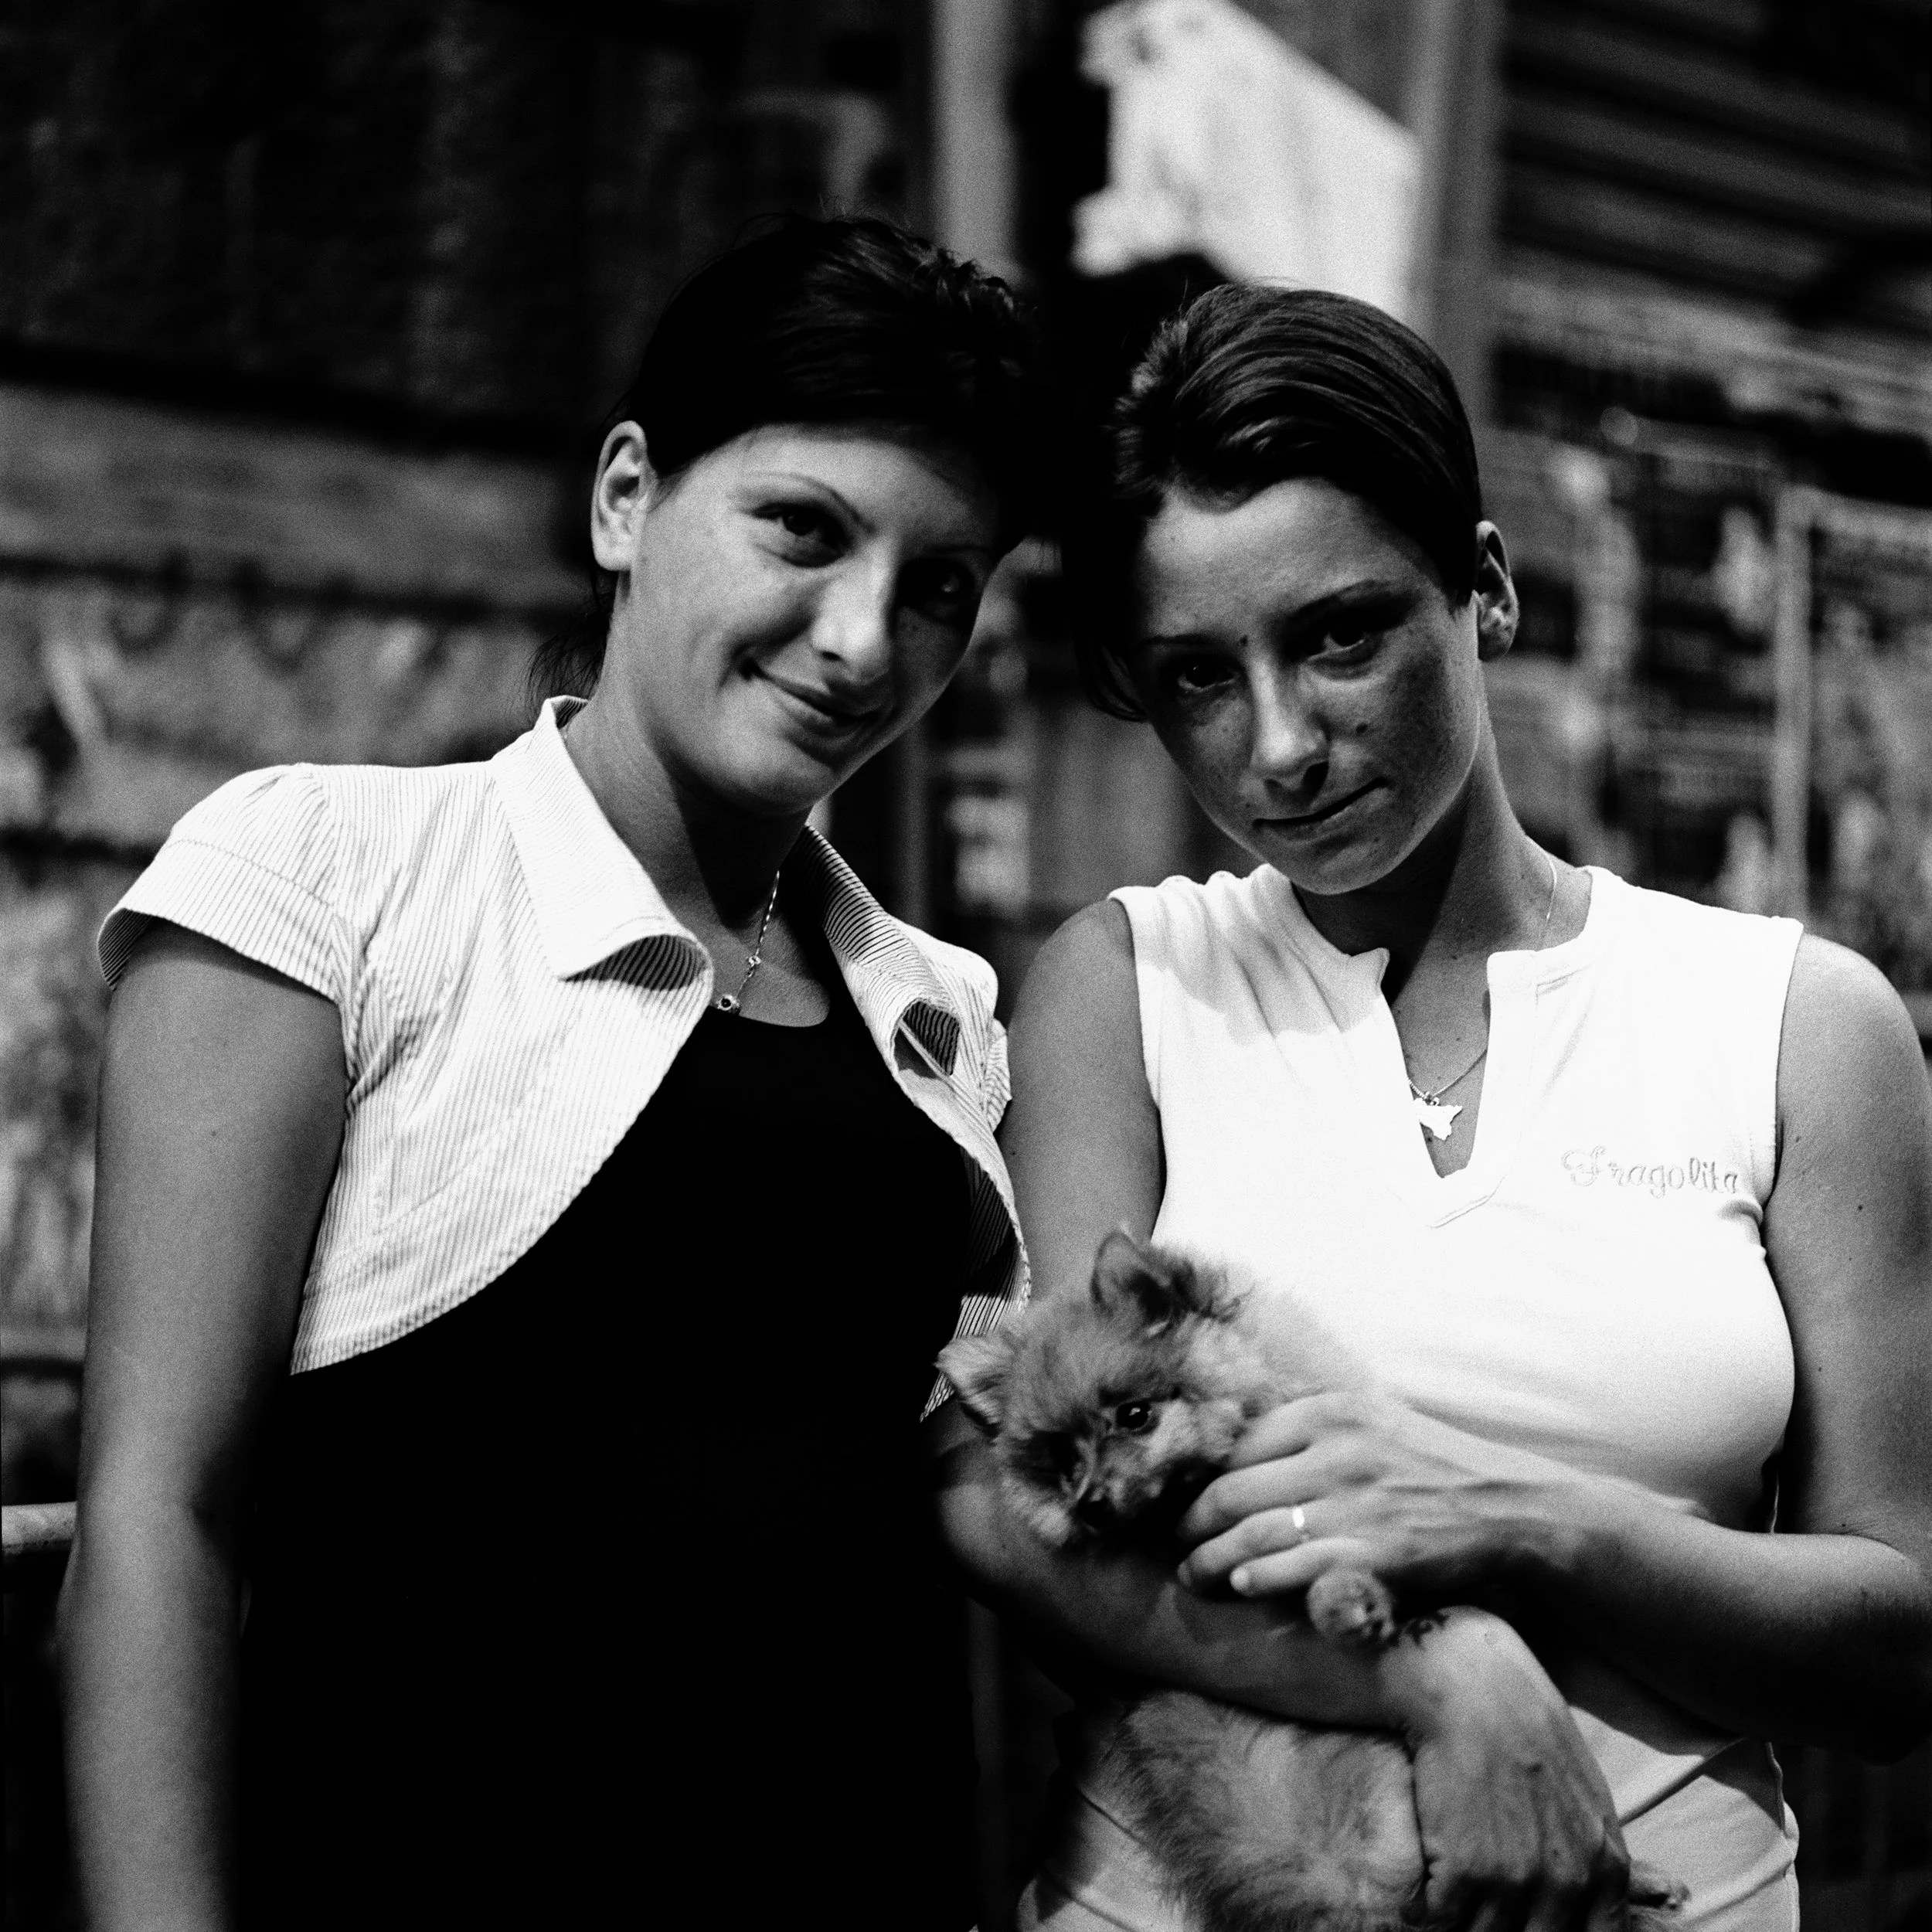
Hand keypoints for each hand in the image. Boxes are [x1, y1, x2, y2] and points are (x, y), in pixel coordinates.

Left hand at [1176, 1390, 1583, 1602]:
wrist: (1513, 1507)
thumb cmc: (1436, 1466)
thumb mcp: (1373, 1422)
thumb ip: (1312, 1431)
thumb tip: (1241, 1451)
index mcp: (1329, 1412)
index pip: (1236, 1445)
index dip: (1198, 1479)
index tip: (1179, 1502)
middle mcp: (1335, 1451)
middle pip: (1231, 1491)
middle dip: (1190, 1525)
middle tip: (1174, 1547)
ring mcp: (1354, 1503)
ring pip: (1252, 1534)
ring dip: (1210, 1561)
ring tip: (1192, 1577)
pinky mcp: (1374, 1553)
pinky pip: (1293, 1568)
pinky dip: (1257, 1580)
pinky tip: (1240, 1588)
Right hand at [1384, 1610, 1633, 1931]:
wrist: (1470, 1687)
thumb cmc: (1523, 1727)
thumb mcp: (1585, 1793)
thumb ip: (1590, 1854)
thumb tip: (1589, 1897)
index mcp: (1605, 1868)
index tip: (1529, 1919)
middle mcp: (1567, 1884)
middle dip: (1507, 1927)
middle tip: (1484, 1905)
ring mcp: (1517, 1881)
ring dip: (1464, 1919)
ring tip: (1452, 1898)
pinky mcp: (1465, 1872)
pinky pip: (1439, 1918)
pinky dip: (1425, 1909)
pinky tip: (1423, 1888)